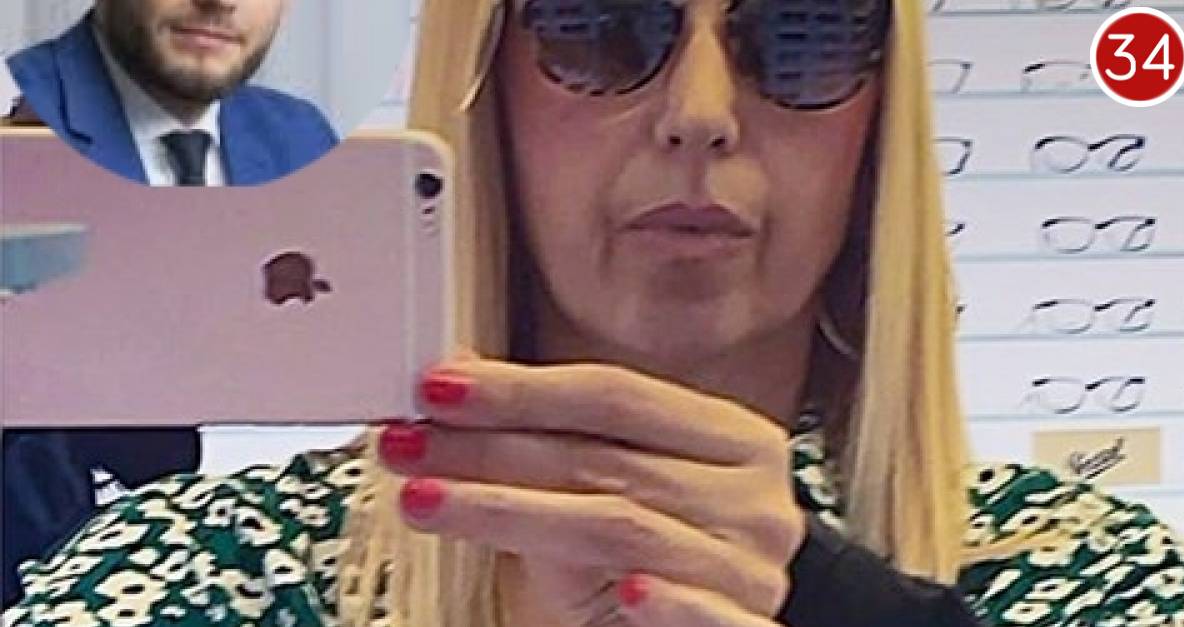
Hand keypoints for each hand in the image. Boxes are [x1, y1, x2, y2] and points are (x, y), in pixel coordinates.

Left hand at [379, 356, 805, 625]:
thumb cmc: (651, 558)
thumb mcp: (604, 493)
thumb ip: (549, 438)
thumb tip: (458, 378)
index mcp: (731, 440)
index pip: (616, 396)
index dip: (520, 389)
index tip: (439, 388)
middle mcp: (751, 498)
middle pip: (604, 459)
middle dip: (490, 450)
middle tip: (409, 445)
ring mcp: (752, 568)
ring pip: (621, 528)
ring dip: (510, 513)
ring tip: (429, 501)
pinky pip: (705, 614)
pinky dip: (664, 602)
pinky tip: (620, 593)